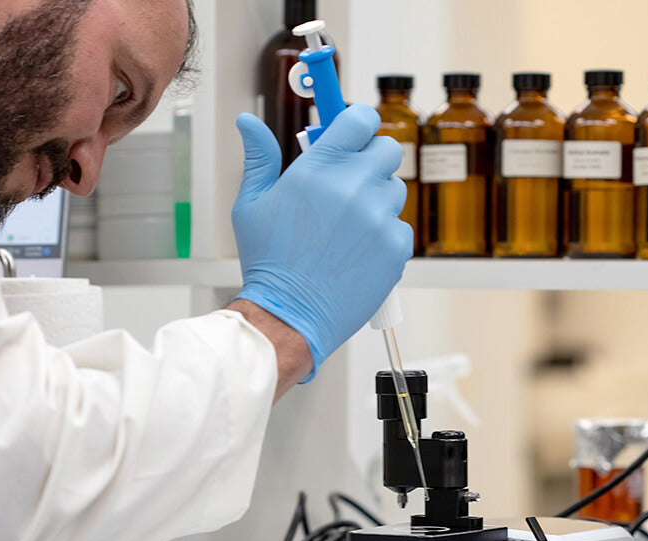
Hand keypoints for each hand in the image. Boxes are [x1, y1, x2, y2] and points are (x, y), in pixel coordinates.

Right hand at [233, 104, 411, 380]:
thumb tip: (248, 120)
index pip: (360, 118)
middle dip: (371, 158)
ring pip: (394, 189)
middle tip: (350, 180)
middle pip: (387, 148)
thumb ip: (259, 156)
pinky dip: (383, 235)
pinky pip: (399, 226)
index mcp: (319, 169)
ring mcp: (379, 217)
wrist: (290, 315)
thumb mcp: (251, 204)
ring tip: (347, 226)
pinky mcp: (396, 246)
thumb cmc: (268, 261)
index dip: (358, 122)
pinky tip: (356, 251)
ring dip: (377, 199)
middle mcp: (354, 186)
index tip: (353, 132)